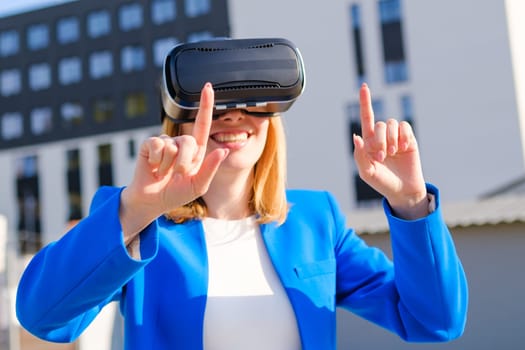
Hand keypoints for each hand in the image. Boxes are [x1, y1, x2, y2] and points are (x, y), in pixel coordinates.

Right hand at [120, 83, 227, 235]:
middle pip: (188, 140)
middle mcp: (181, 143)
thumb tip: (223, 150)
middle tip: (177, 174)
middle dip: (184, 162)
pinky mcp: (150, 145)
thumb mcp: (198, 185)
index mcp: (196, 151)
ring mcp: (165, 142)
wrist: (152, 202)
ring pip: (173, 146)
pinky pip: (157, 146)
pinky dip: (157, 161)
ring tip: (164, 172)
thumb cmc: (176, 194)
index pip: (203, 124)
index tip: (208, 87)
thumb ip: (210, 169)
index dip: (206, 105)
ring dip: (169, 165)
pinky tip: (154, 168)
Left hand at [353, 83, 427, 218]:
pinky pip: (405, 127)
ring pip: (392, 124)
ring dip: (392, 139)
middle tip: (382, 156)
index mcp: (368, 142)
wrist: (403, 190)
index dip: (365, 102)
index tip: (364, 86)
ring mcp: (395, 137)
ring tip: (393, 154)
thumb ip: (359, 155)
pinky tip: (404, 149)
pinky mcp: (409, 139)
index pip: (366, 118)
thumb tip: (356, 137)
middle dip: (380, 139)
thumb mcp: (367, 172)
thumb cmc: (382, 182)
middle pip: (379, 124)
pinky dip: (404, 136)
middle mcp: (381, 136)